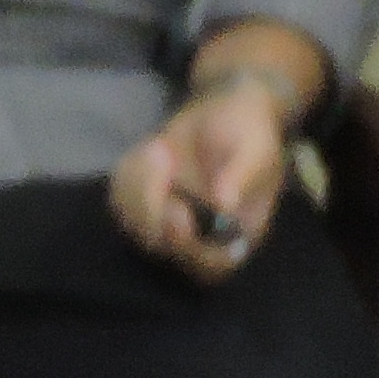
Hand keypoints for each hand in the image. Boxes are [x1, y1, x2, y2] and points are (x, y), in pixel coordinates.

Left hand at [112, 81, 291, 283]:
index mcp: (237, 235)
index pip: (211, 265)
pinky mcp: (146, 198)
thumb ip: (242, 177)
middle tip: (160, 160)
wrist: (225, 111)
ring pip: (136, 224)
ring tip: (158, 148)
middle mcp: (202, 236)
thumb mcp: (256, 150)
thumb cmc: (250, 133)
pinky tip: (147, 149)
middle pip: (164, 248)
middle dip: (152, 208)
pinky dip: (126, 175)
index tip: (177, 213)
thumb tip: (224, 203)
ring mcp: (170, 219)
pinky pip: (121, 200)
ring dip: (136, 187)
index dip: (189, 250)